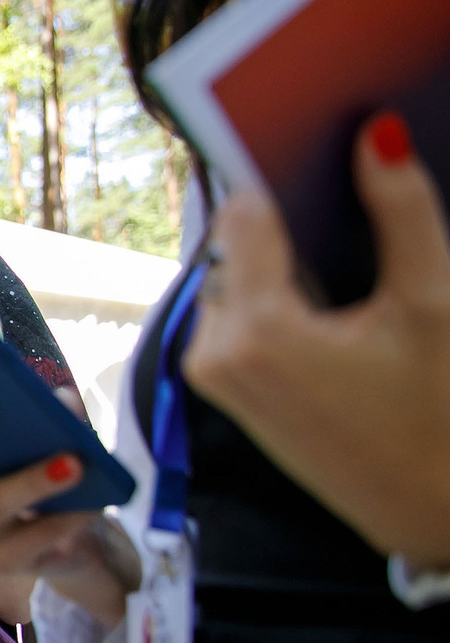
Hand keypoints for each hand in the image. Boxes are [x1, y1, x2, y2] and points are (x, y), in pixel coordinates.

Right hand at [0, 391, 141, 624]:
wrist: (60, 543)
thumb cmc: (30, 471)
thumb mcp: (30, 434)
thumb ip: (39, 409)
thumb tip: (60, 401)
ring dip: (30, 481)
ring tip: (72, 463)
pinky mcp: (3, 562)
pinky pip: (35, 539)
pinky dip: (67, 517)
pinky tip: (93, 502)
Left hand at [183, 113, 449, 568]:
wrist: (430, 513)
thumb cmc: (438, 416)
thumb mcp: (433, 304)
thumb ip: (402, 211)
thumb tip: (376, 132)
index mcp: (257, 331)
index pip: (248, 213)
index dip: (282, 170)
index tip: (304, 129)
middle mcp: (215, 351)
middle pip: (238, 243)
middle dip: (286, 214)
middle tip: (333, 172)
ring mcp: (214, 373)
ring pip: (240, 275)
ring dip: (284, 254)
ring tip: (341, 226)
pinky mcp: (226, 387)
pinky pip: (243, 312)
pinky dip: (280, 290)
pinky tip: (335, 281)